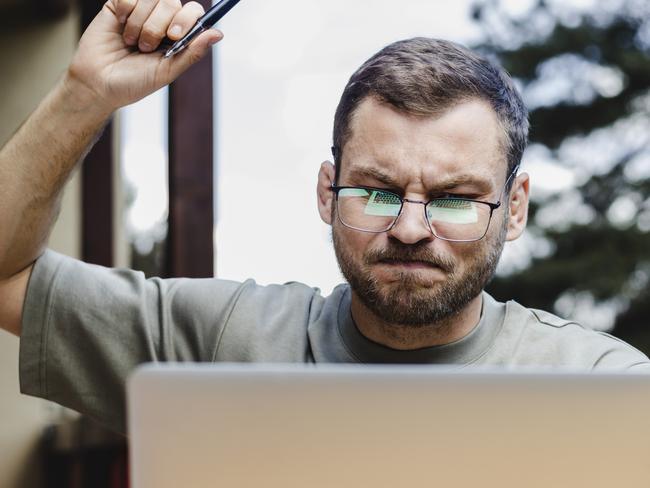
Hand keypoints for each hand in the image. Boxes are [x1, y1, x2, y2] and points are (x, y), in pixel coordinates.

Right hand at [66, 0, 222, 112]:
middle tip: (147, 46)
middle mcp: (160, 19)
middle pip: (172, 1)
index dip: (186, 19)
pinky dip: (126, 13)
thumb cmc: (133, 82)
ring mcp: (140, 9)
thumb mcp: (168, 71)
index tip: (174, 36)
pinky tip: (120, 27)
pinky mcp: (119, 4)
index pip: (193, 11)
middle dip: (160, 25)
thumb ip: (192, 52)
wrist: (98, 84)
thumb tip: (218, 33)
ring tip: (132, 43)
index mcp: (177, 35)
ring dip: (141, 24)